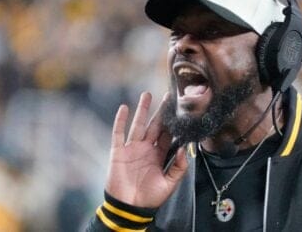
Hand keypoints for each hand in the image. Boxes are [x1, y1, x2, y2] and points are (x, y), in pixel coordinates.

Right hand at [104, 92, 187, 207]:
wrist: (130, 208)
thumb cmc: (150, 198)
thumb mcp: (169, 184)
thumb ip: (178, 167)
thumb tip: (183, 149)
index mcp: (159, 155)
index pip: (168, 135)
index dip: (173, 123)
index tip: (180, 109)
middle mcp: (146, 149)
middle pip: (155, 126)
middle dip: (161, 111)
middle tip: (168, 96)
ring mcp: (132, 149)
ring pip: (138, 125)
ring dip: (142, 110)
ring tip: (147, 94)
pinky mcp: (118, 152)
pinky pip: (118, 133)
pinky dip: (120, 121)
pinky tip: (124, 108)